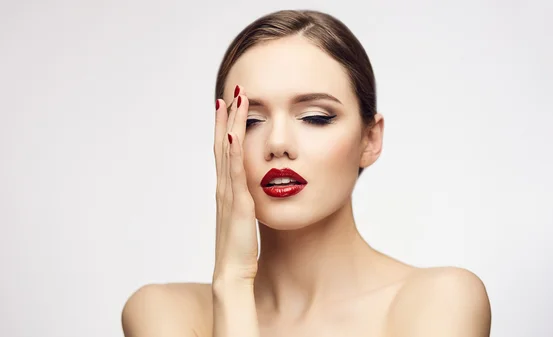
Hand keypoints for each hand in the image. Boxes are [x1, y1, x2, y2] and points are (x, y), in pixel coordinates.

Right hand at [213, 85, 257, 283]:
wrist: (232, 274)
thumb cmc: (240, 249)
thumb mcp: (245, 218)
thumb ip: (247, 201)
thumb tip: (255, 190)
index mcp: (227, 190)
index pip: (224, 152)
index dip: (226, 128)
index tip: (230, 106)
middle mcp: (224, 188)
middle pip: (222, 145)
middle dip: (226, 118)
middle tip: (231, 92)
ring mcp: (229, 195)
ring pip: (227, 152)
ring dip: (230, 125)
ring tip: (233, 101)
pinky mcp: (238, 205)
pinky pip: (235, 174)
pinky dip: (232, 153)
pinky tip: (234, 134)